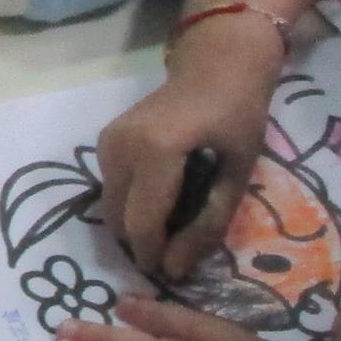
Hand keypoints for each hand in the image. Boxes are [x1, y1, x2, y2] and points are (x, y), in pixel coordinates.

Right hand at [96, 31, 282, 280]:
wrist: (216, 68)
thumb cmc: (237, 119)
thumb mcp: (235, 177)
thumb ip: (206, 226)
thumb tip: (175, 271)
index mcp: (156, 151)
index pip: (142, 223)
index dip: (155, 256)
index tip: (176, 272)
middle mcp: (120, 146)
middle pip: (120, 220)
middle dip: (145, 244)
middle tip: (179, 247)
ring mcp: (107, 142)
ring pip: (111, 209)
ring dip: (137, 225)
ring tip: (173, 221)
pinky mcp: (104, 142)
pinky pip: (112, 190)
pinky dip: (132, 205)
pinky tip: (162, 198)